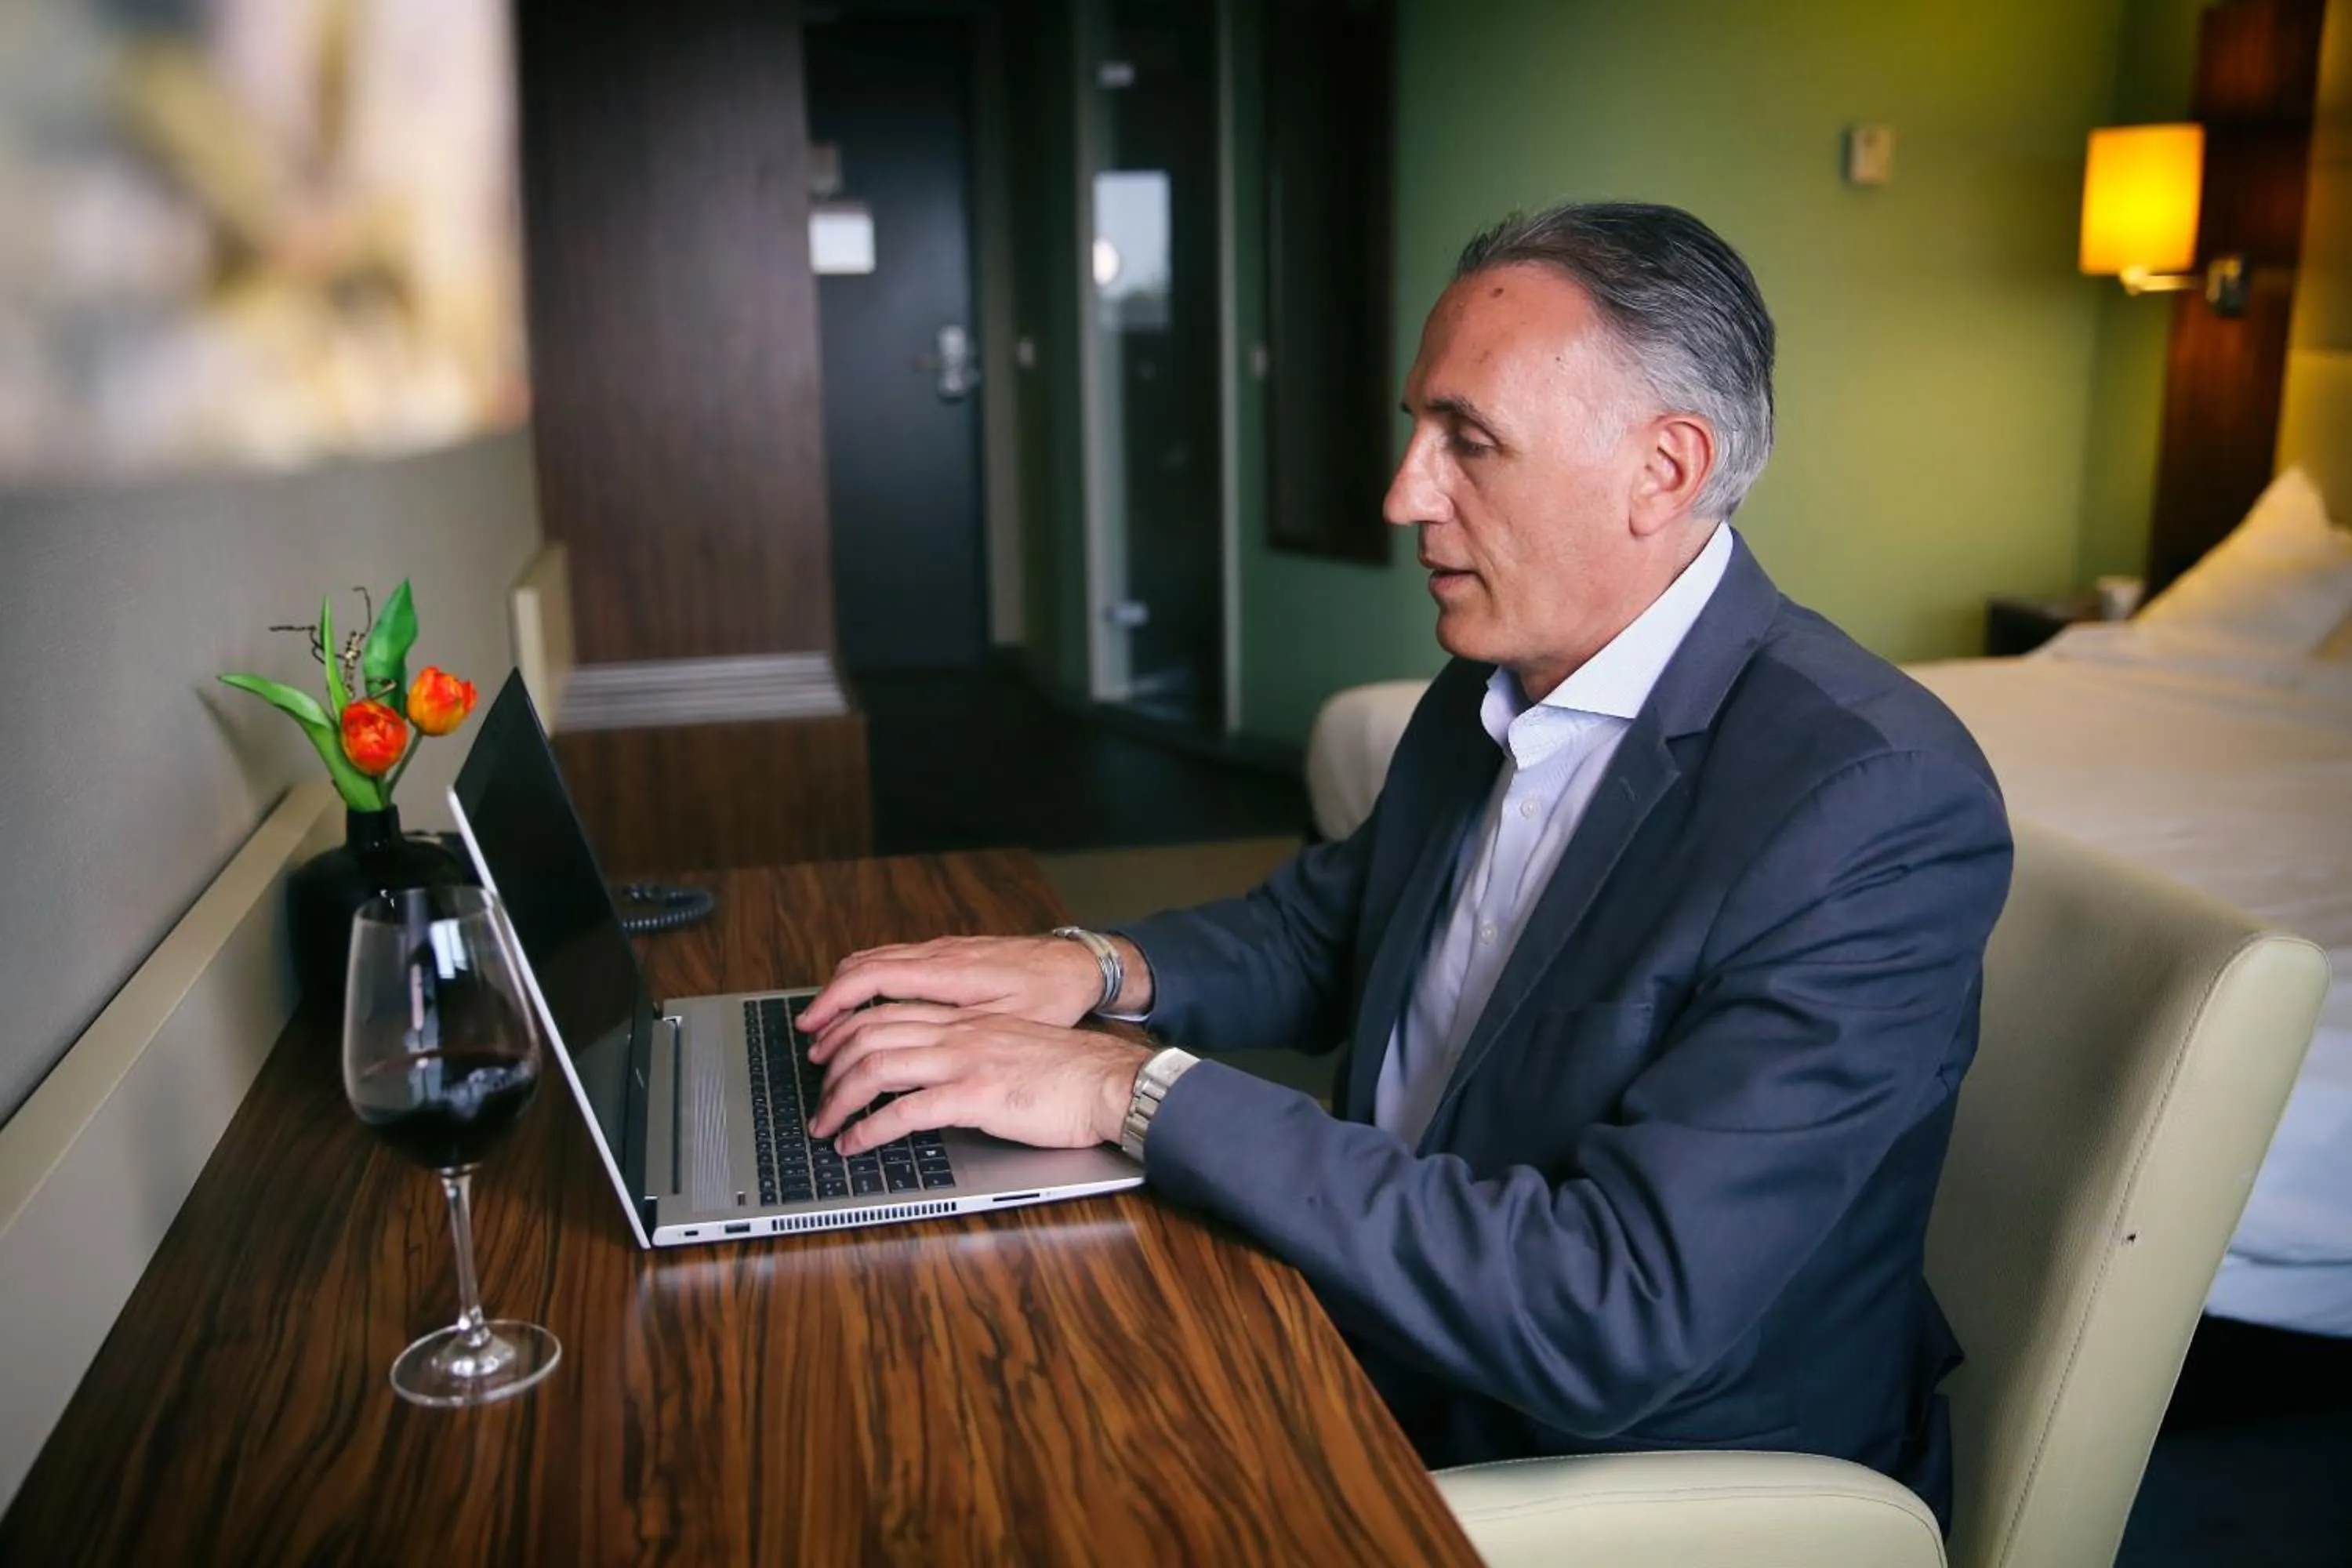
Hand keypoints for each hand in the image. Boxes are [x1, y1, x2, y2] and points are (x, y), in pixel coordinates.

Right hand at [798, 933, 1149, 1040]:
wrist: (1080, 964)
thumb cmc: (1053, 996)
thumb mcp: (1013, 1022)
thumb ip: (964, 1033)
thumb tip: (919, 1055)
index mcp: (950, 972)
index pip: (874, 976)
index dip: (837, 1001)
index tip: (814, 1027)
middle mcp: (939, 955)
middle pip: (864, 967)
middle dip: (831, 1001)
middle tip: (810, 1037)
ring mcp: (943, 951)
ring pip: (876, 961)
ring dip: (846, 992)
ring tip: (827, 1027)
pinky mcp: (949, 954)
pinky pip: (894, 961)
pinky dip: (868, 983)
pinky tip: (864, 1008)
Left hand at [805, 1002, 1149, 1156]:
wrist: (1110, 1082)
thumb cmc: (1070, 1074)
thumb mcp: (1011, 1048)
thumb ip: (974, 1050)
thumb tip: (938, 1074)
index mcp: (966, 1020)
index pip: (888, 1011)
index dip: (846, 1031)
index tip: (825, 1056)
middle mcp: (958, 1032)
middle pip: (870, 1034)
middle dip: (831, 1067)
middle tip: (816, 1098)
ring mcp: (965, 1061)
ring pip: (877, 1066)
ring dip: (840, 1099)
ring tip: (824, 1125)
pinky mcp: (975, 1095)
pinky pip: (906, 1111)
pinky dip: (870, 1129)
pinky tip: (856, 1143)